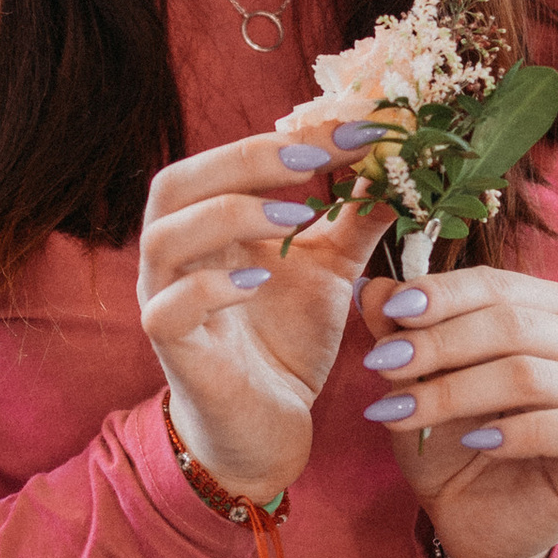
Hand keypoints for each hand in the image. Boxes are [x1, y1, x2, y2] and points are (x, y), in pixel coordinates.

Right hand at [137, 130, 397, 501]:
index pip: (227, 161)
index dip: (287, 137)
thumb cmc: (286, 340)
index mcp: (207, 225)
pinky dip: (211, 289)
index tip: (355, 129)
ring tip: (292, 216)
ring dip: (226, 215)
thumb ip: (354, 218)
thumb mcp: (330, 269)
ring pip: (163, 238)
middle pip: (175, 183)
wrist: (268, 427)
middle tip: (312, 158)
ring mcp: (165, 302)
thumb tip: (394, 163)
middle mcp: (176, 257)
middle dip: (242, 160)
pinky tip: (260, 282)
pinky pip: (168, 310)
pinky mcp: (175, 352)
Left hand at [356, 264, 557, 557]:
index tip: (389, 310)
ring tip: (402, 411)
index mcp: (551, 310)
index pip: (496, 285)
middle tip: (382, 363)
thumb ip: (402, 334)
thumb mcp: (418, 384)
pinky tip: (476, 442)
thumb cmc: (455, 442)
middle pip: (514, 324)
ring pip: (531, 375)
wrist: (478, 521)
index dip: (442, 293)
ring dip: (457, 391)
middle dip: (440, 342)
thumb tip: (372, 286)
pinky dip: (516, 432)